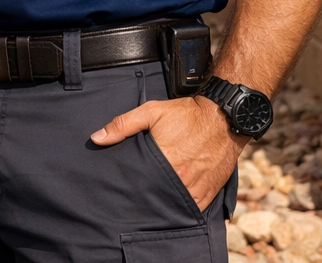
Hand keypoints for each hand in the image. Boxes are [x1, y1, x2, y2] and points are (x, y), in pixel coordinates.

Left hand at [90, 95, 244, 210]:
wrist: (224, 118)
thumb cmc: (187, 114)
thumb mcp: (151, 112)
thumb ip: (122, 125)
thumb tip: (96, 138)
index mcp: (165, 162)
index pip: (139, 184)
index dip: (128, 188)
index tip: (118, 190)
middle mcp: (181, 180)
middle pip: (155, 197)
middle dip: (143, 199)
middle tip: (131, 200)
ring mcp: (196, 189)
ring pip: (173, 206)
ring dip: (162, 205)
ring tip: (149, 204)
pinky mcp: (209, 193)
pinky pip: (192, 210)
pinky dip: (181, 209)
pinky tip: (170, 206)